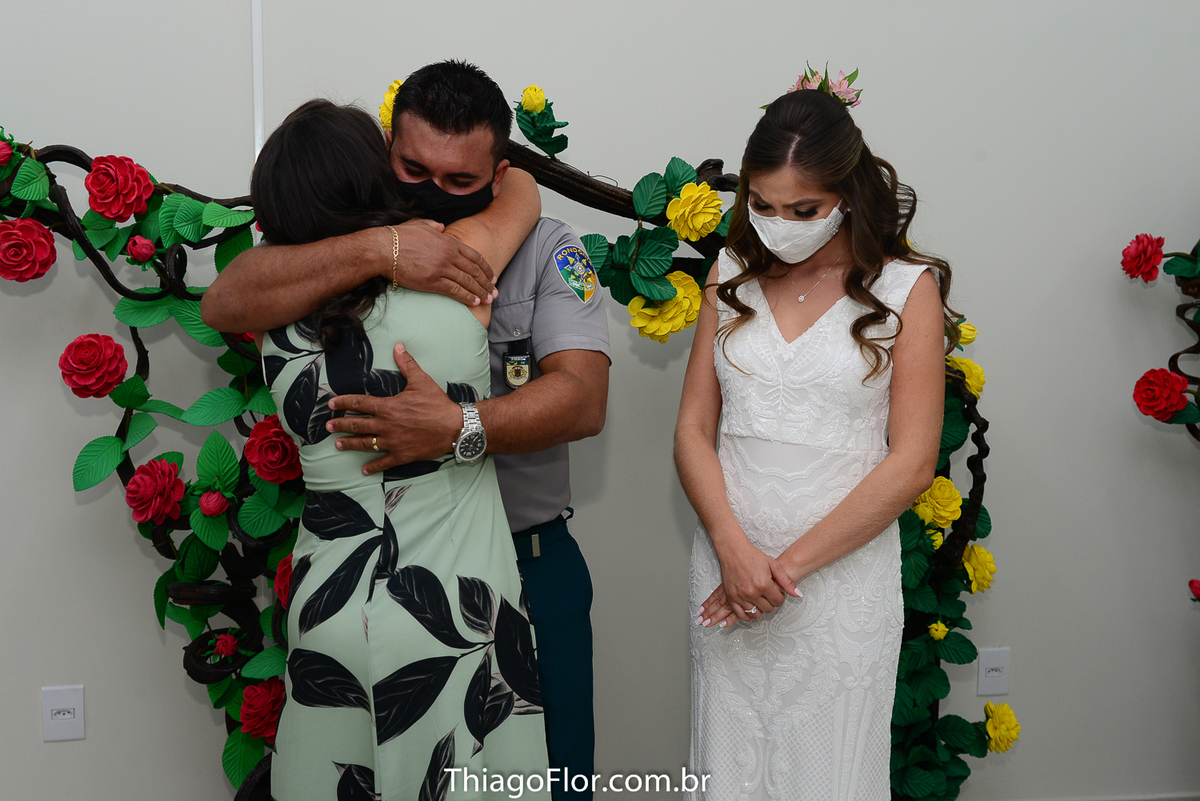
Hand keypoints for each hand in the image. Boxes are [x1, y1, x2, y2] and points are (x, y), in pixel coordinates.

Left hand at [327, 344, 461, 473]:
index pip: (359, 403)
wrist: (454, 427)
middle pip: (357, 425)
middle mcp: (386, 425)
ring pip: (365, 444)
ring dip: (350, 444)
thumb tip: (398, 346)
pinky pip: (383, 462)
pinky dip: (373, 466)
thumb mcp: (421, 381)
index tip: (332, 404)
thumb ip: (407, 364)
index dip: (343, 403)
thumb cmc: (437, 404)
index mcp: (388, 407)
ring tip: (338, 444)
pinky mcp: (402, 454)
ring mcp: (392, 441)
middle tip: (328, 426)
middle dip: (340, 425)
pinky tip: (364, 469)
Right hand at [386, 219, 497, 305]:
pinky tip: (474, 302)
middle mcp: (449, 255)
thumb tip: (441, 227)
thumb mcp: (420, 224)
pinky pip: (455, 291)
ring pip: (467, 282)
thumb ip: (434, 225)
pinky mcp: (432, 281)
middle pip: (474, 271)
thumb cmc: (399, 237)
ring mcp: (442, 268)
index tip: (492, 277)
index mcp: (448, 242)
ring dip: (480, 292)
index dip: (486, 268)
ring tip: (488, 300)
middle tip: (494, 292)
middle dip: (487, 283)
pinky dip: (467, 297)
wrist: (383, 248)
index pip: (474, 257)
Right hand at [700, 537, 800, 624]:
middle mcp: (752, 592)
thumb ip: (787, 581)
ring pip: (756, 614)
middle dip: (771, 603)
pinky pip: (741, 614)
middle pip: (768, 609)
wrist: (733, 551)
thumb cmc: (752, 556)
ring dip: (760, 609)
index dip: (780, 598)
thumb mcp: (774, 565)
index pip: (778, 602)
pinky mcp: (731, 597)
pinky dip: (747, 615)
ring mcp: (740, 596)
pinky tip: (751, 608)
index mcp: (764, 584)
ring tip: (760, 600)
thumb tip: (798, 594)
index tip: (776, 593)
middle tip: (768, 595)